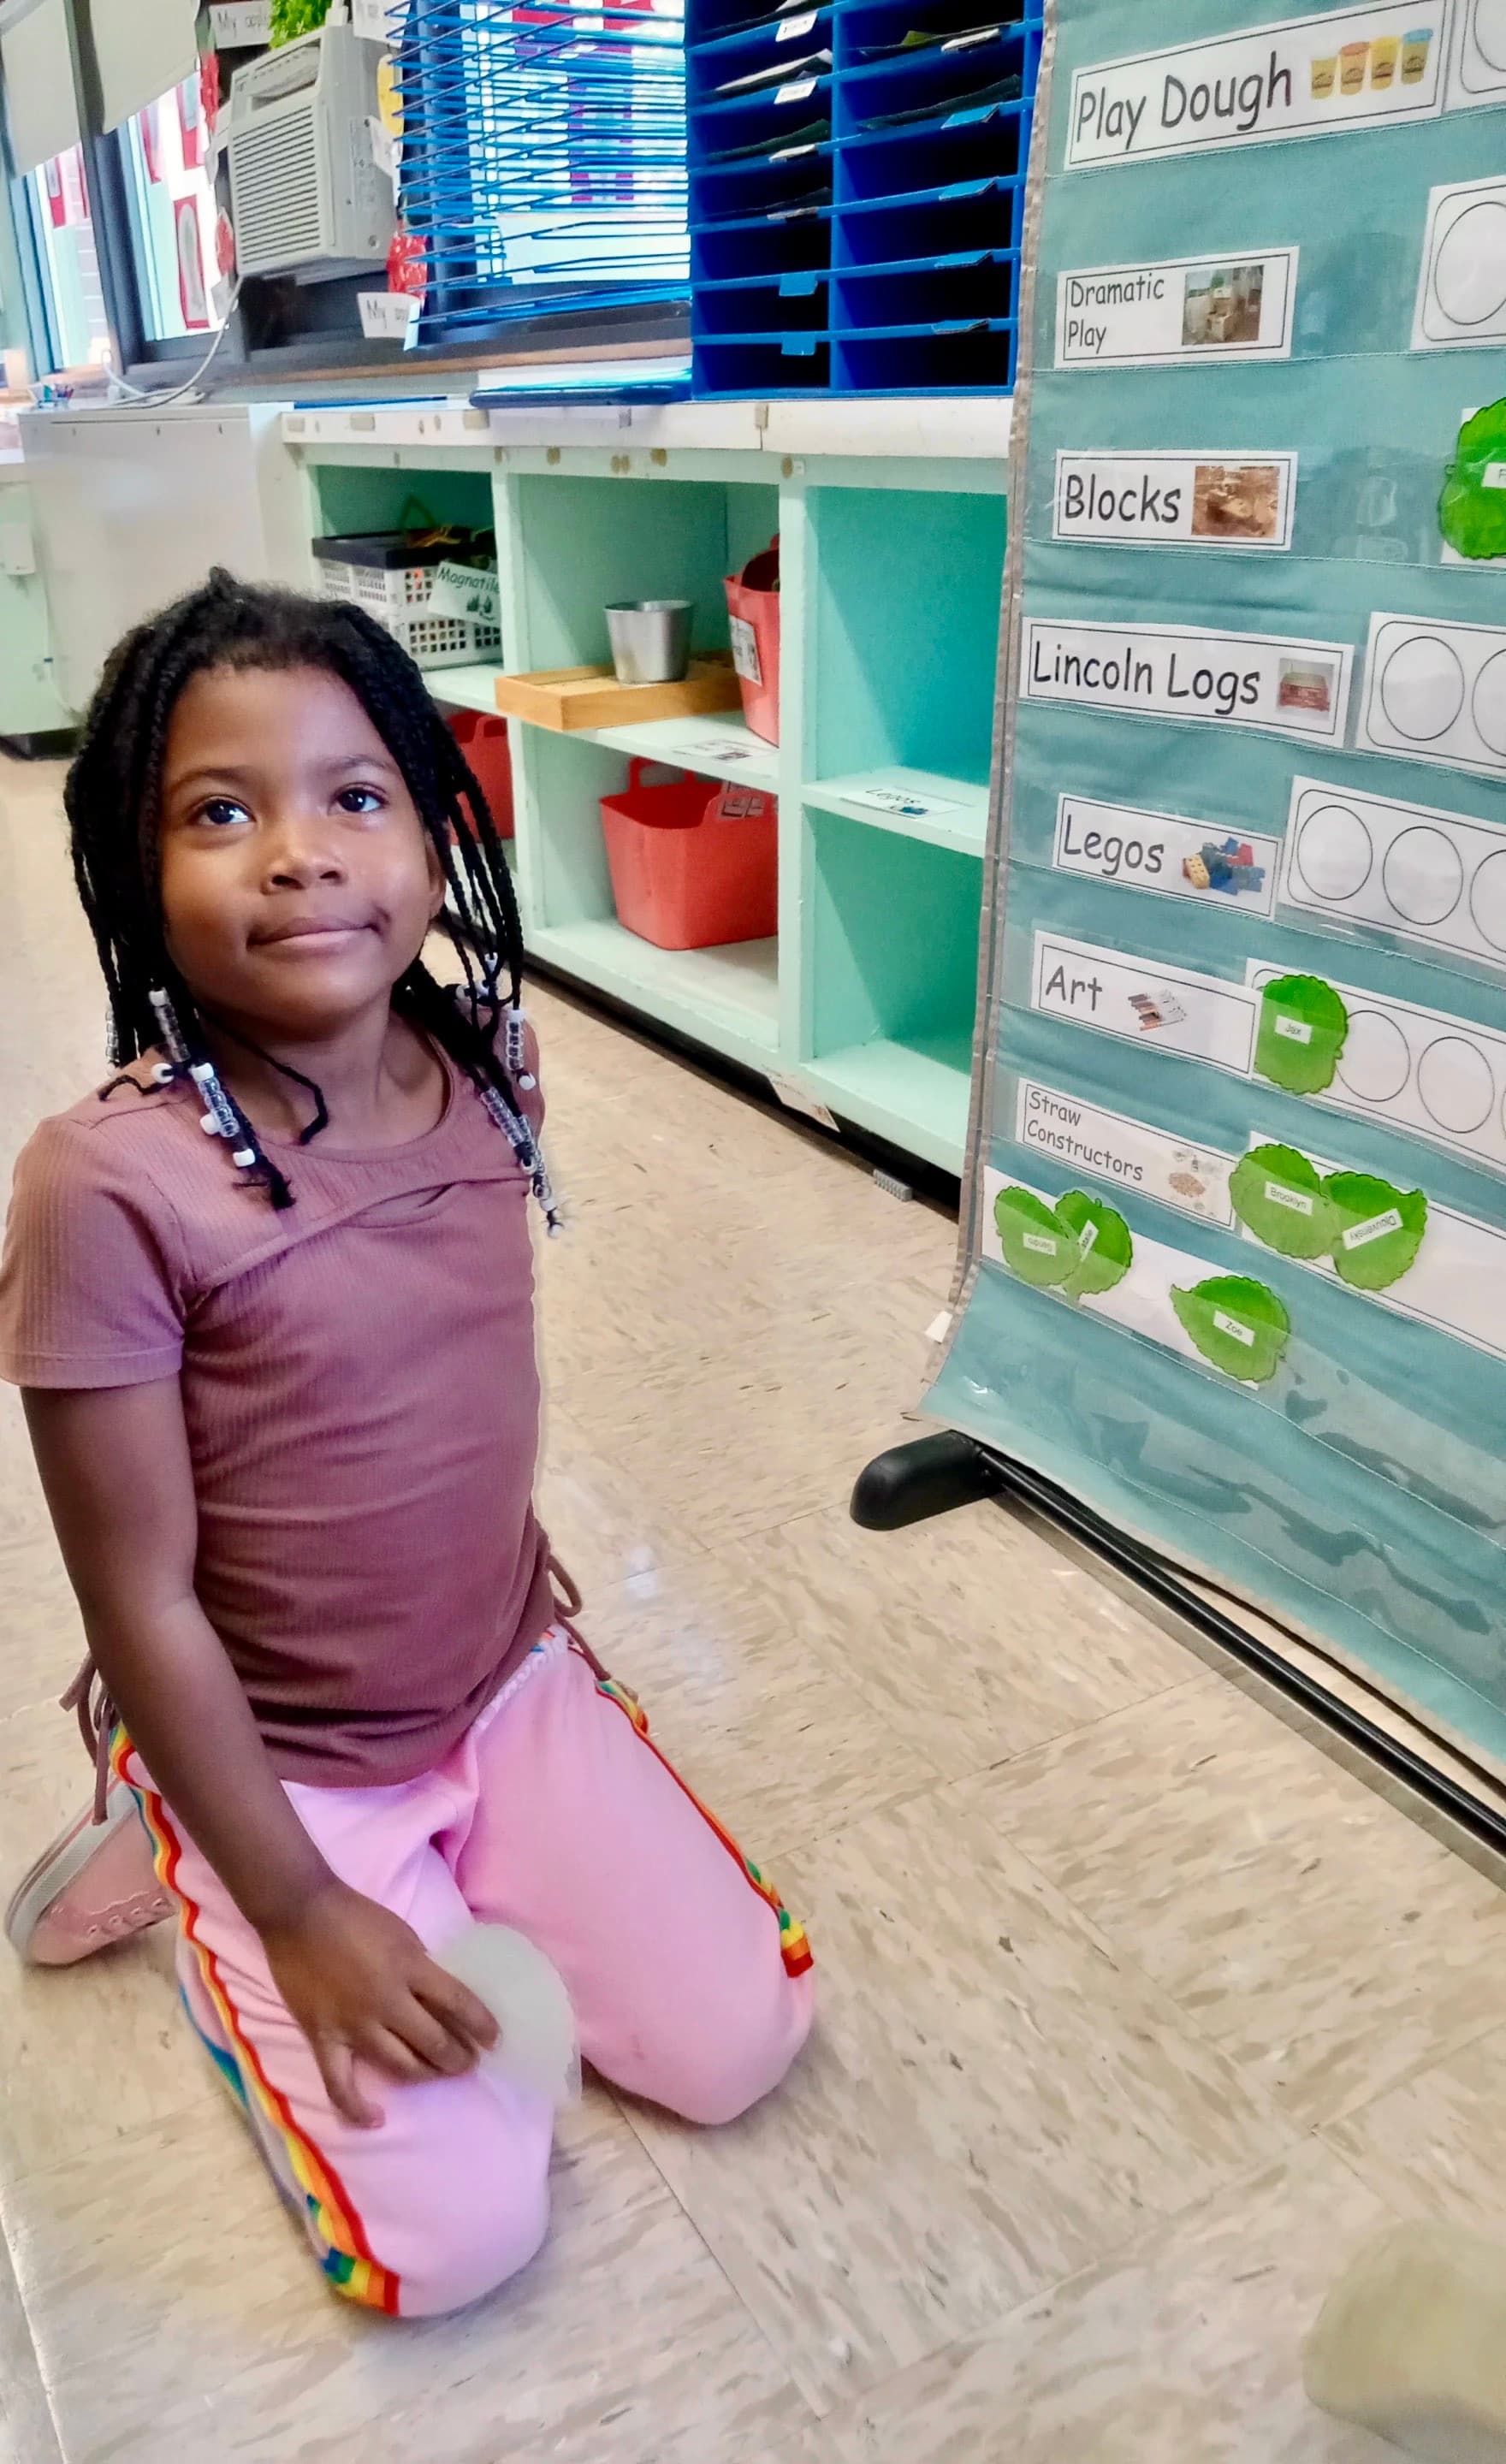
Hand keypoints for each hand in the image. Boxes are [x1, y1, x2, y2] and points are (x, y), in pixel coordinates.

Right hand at [261, 1878, 498, 2127]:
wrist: (300, 1913)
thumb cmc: (356, 1916)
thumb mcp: (403, 1933)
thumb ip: (421, 1968)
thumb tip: (440, 1998)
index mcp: (410, 1968)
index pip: (459, 2003)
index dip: (482, 2025)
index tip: (494, 2040)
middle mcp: (387, 2002)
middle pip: (433, 2042)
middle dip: (459, 2058)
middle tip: (470, 2062)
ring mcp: (354, 2025)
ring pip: (399, 2065)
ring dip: (426, 2074)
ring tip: (440, 2074)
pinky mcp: (324, 2039)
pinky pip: (340, 2084)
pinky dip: (357, 2108)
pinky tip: (376, 2119)